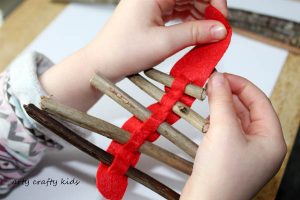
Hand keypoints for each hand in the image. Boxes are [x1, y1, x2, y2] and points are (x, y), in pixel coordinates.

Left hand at [83, 0, 227, 80]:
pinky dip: (189, 22)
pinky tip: (195, 34)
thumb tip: (220, 29)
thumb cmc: (122, 51)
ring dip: (200, 18)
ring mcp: (152, 1)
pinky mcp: (152, 12)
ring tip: (206, 36)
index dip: (213, 0)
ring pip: (186, 2)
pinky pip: (177, 12)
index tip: (222, 19)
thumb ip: (195, 33)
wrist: (104, 63)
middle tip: (217, 31)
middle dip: (208, 10)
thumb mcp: (164, 43)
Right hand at [180, 73, 286, 199]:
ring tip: (209, 96)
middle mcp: (262, 146)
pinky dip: (218, 120)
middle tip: (213, 83)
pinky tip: (208, 116)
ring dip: (222, 106)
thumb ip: (221, 100)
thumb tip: (218, 79)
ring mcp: (246, 152)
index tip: (222, 76)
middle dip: (230, 95)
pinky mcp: (231, 156)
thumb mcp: (222, 130)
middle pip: (248, 109)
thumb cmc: (220, 177)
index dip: (240, 85)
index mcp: (271, 140)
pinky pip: (227, 130)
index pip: (259, 101)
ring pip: (237, 119)